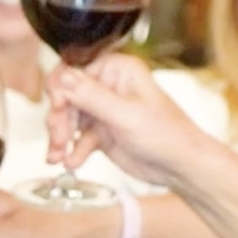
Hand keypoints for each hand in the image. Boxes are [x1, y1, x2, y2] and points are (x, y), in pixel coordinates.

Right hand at [45, 54, 216, 185]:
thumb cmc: (167, 135)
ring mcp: (103, 110)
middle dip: (59, 120)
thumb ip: (91, 96)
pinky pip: (77, 138)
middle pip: (66, 97)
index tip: (57, 109)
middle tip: (59, 138)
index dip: (60, 90)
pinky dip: (71, 151)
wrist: (181, 167)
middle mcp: (108, 86)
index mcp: (117, 70)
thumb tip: (63, 77)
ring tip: (59, 156)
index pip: (73, 70)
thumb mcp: (125, 115)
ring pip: (67, 119)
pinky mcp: (101, 133)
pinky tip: (72, 162)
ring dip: (60, 139)